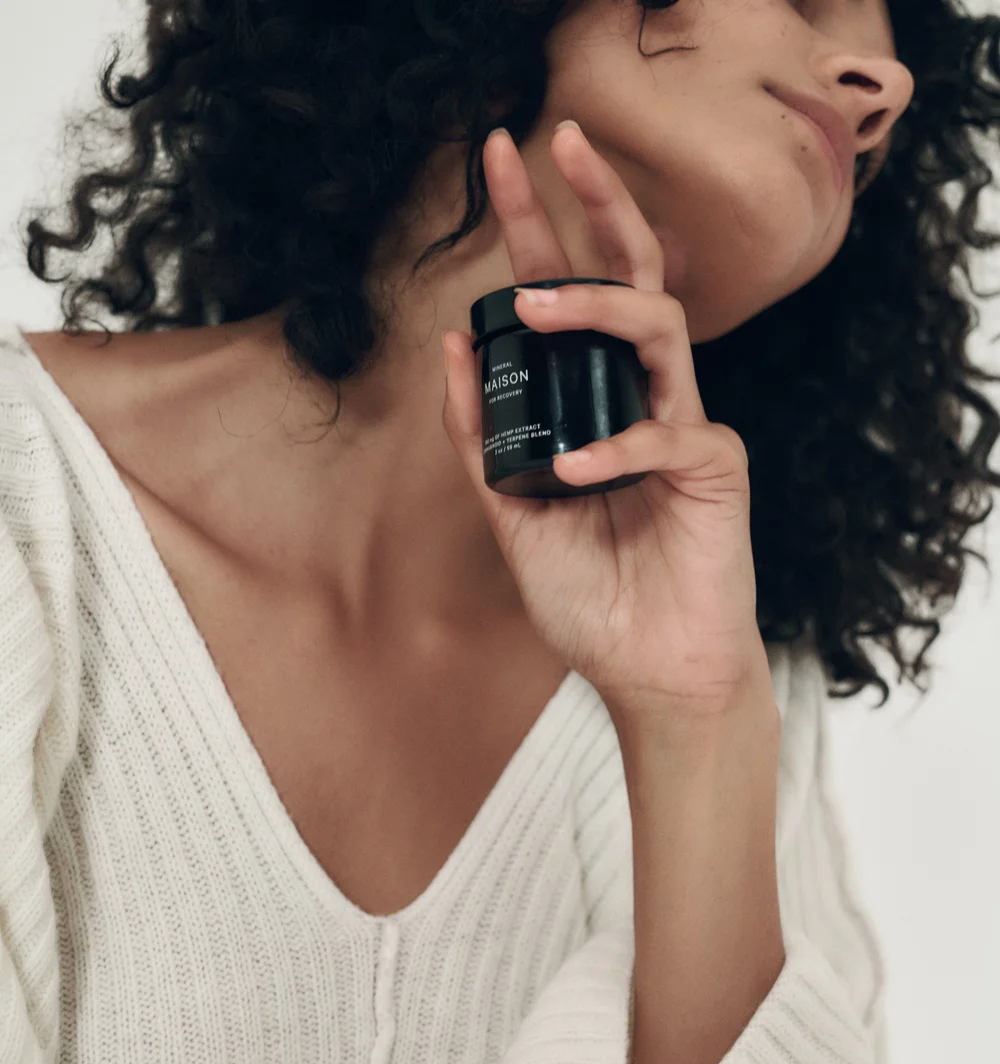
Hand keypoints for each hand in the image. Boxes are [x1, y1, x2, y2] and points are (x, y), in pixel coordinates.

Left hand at [441, 121, 763, 713]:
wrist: (647, 669)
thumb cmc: (590, 593)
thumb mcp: (511, 511)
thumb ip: (481, 435)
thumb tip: (451, 344)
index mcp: (596, 401)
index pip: (570, 300)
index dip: (539, 229)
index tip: (499, 163)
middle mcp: (643, 397)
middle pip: (632, 275)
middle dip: (597, 203)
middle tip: (558, 141)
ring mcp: (685, 424)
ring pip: (658, 327)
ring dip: (596, 308)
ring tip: (534, 309)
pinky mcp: (716, 467)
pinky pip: (667, 432)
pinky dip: (613, 449)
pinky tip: (571, 477)